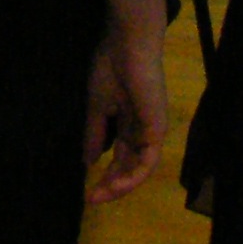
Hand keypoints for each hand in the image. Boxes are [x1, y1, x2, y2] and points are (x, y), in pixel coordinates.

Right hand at [83, 18, 167, 201]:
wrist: (127, 44)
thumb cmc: (111, 66)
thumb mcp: (96, 105)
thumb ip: (94, 133)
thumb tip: (87, 162)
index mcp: (128, 122)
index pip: (119, 156)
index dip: (105, 174)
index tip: (86, 191)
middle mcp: (142, 129)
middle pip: (129, 166)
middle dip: (110, 185)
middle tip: (91, 199)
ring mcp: (151, 130)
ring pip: (139, 168)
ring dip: (120, 185)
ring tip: (100, 195)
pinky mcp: (156, 129)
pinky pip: (146, 161)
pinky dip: (132, 176)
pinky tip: (115, 184)